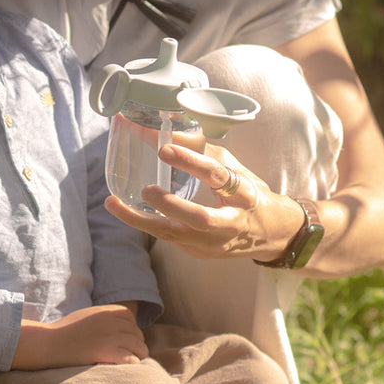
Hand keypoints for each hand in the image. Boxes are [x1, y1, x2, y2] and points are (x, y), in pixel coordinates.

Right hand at [14, 304, 147, 368]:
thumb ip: (103, 319)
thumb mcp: (86, 316)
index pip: (131, 318)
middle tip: (124, 356)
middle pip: (137, 334)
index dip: (129, 330)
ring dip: (136, 357)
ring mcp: (110, 336)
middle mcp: (111, 321)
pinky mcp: (107, 352)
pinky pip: (132, 359)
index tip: (122, 341)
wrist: (48, 343)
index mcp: (106, 311)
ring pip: (139, 348)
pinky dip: (131, 365)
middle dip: (134, 346)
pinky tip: (122, 369)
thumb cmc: (63, 332)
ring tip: (126, 365)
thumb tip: (119, 328)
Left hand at [105, 143, 303, 261]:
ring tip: (113, 204)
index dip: (191, 161)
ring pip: (176, 235)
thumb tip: (168, 129)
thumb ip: (205, 152)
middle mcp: (232, 222)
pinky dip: (146, 224)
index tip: (164, 148)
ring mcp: (216, 244)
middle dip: (169, 205)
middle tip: (145, 188)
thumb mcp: (236, 169)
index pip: (217, 175)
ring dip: (141, 220)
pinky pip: (170, 238)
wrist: (271, 234)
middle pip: (199, 218)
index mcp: (244, 194)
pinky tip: (125, 212)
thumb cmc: (249, 194)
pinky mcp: (201, 253)